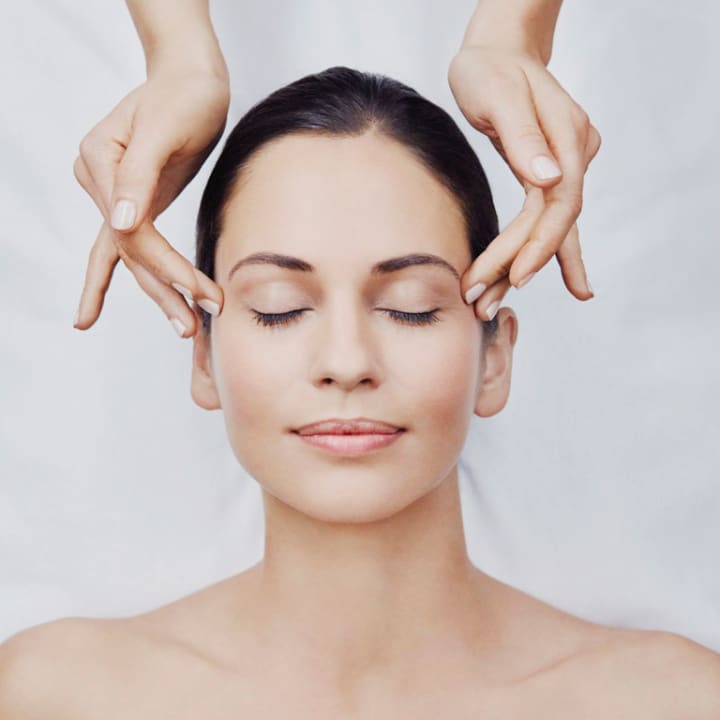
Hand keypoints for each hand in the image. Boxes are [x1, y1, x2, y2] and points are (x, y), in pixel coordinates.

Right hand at [72, 67, 229, 336]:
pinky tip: (88, 313)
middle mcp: (97, 181)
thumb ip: (138, 176)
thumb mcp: (164, 129)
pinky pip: (123, 248)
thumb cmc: (184, 97)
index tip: (200, 291)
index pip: (132, 231)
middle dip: (166, 288)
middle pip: (131, 250)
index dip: (166, 265)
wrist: (192, 81)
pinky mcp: (132, 203)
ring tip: (185, 329)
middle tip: (193, 326)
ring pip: (132, 255)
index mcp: (99, 161)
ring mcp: (111, 195)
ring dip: (158, 293)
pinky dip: (115, 279)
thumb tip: (119, 223)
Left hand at [448, 44, 601, 319]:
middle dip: (517, 264)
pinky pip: (553, 221)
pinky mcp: (551, 175)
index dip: (539, 243)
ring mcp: (567, 166)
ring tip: (496, 306)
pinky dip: (556, 253)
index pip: (558, 203)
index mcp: (568, 136)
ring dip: (525, 268)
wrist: (498, 53)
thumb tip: (549, 177)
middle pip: (552, 223)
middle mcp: (574, 155)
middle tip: (481, 301)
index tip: (514, 276)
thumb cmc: (491, 69)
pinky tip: (575, 284)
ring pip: (550, 228)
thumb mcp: (498, 93)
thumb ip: (524, 136)